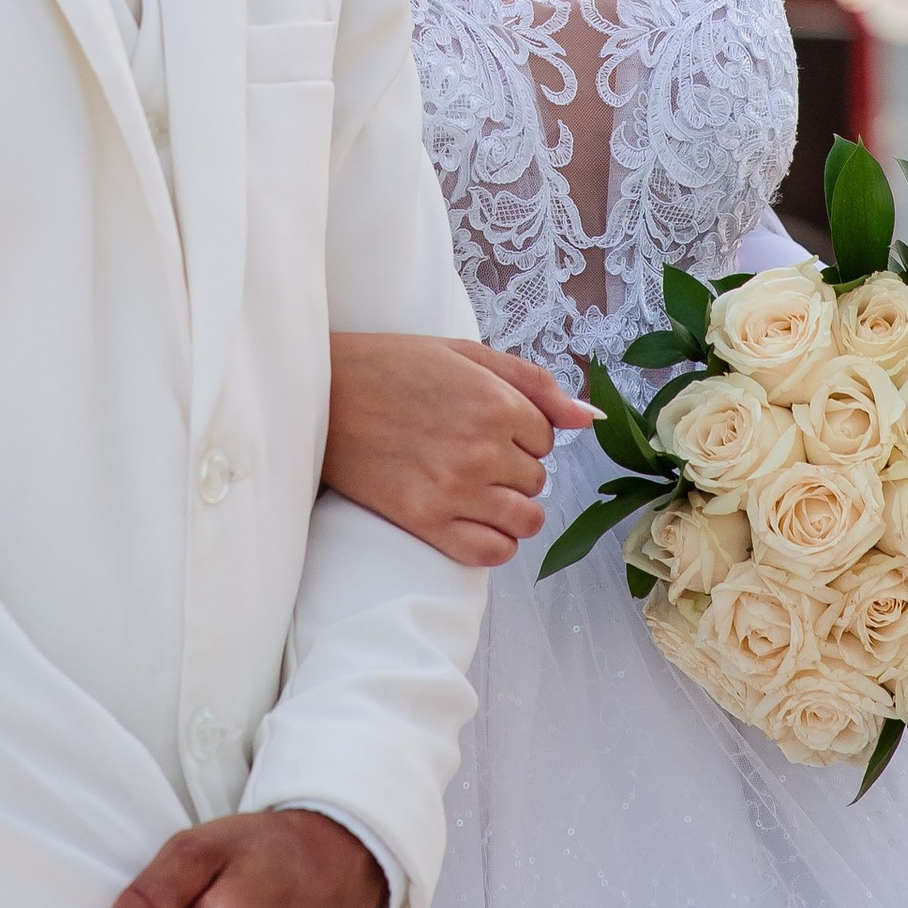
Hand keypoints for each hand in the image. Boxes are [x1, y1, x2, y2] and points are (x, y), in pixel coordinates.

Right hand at [324, 332, 591, 566]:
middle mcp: (482, 450)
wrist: (318, 397)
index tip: (489, 423)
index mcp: (495, 403)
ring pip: (525, 519)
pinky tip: (474, 519)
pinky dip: (495, 541)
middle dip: (515, 467)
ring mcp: (455, 491)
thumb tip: (589, 419)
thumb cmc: (390, 367)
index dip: (523, 431)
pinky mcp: (426, 523)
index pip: (547, 437)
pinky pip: (491, 552)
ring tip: (478, 488)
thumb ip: (533, 383)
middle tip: (473, 450)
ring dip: (511, 506)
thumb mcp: (464, 354)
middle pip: (537, 478)